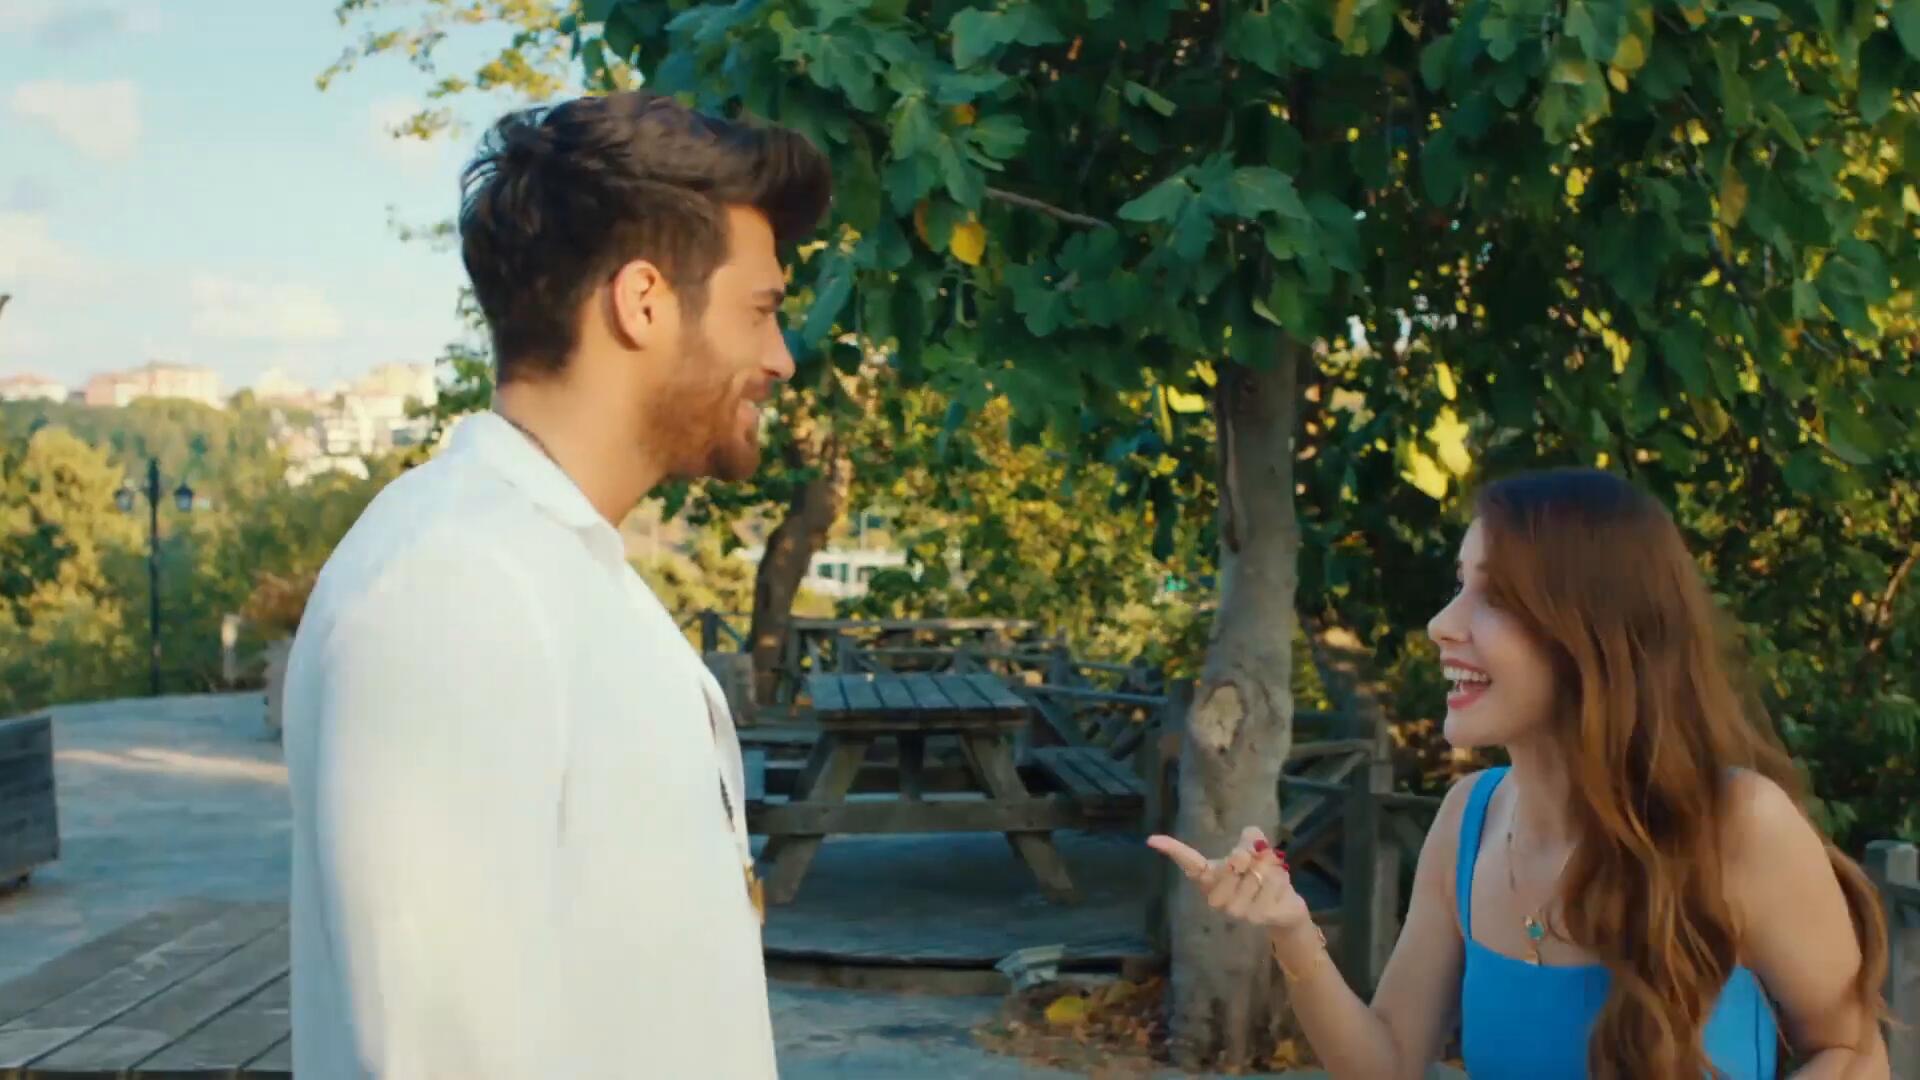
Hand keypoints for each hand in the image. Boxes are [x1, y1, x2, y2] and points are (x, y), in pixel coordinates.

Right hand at [1146, 825, 1313, 933]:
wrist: (1283, 909)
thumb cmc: (1261, 877)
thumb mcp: (1254, 851)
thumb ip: (1251, 839)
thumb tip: (1252, 838)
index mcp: (1210, 879)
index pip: (1189, 863)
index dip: (1172, 849)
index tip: (1152, 839)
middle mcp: (1216, 898)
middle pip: (1236, 859)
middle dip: (1253, 854)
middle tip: (1257, 863)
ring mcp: (1236, 911)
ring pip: (1258, 871)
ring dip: (1270, 868)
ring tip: (1269, 879)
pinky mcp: (1257, 917)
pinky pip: (1273, 883)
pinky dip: (1281, 879)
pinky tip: (1278, 891)